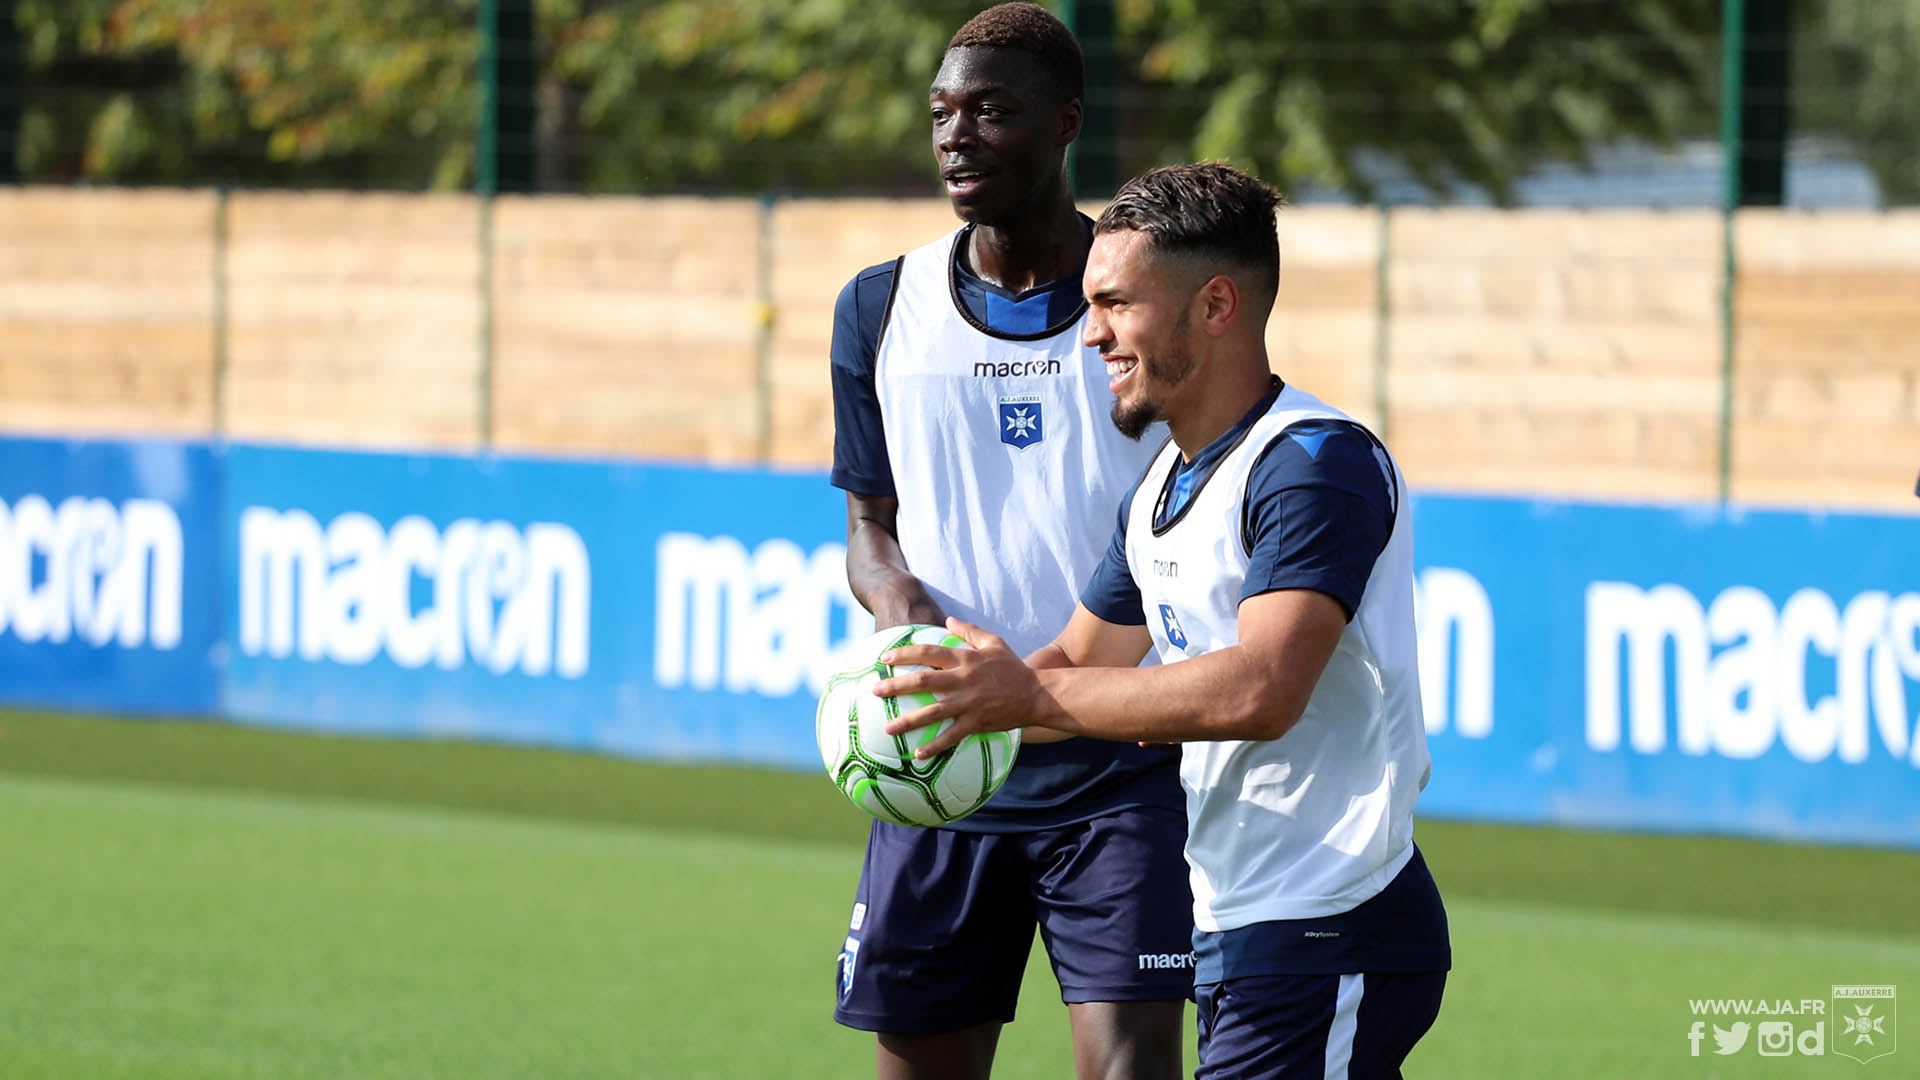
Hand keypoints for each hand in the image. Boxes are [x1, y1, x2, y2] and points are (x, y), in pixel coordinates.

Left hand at [874, 617, 1043, 757]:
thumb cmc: (1013, 667)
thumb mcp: (993, 642)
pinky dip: (935, 746)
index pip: (929, 653)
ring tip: (888, 727)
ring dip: (909, 721)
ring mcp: (969, 703)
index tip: (885, 659)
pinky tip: (918, 754)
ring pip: (933, 712)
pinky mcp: (977, 723)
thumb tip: (948, 619)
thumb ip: (969, 630)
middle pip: (923, 681)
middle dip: (896, 686)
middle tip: (875, 690)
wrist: (1036, 694)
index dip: (905, 654)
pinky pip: (952, 736)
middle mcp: (964, 680)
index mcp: (965, 659)